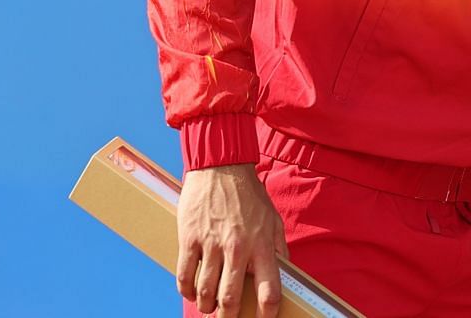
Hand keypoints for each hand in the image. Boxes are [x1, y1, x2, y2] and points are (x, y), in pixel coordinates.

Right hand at [176, 164, 286, 317]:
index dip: (267, 313)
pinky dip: (187, 291)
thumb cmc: (250, 196)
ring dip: (207, 306)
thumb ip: (278, 249)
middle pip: (231, 299)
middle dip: (228, 317)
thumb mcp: (273, 220)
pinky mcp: (190, 239)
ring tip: (209, 307)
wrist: (222, 168)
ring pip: (206, 292)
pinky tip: (192, 293)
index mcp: (262, 245)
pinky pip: (185, 276)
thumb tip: (285, 273)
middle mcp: (238, 248)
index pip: (269, 290)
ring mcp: (212, 244)